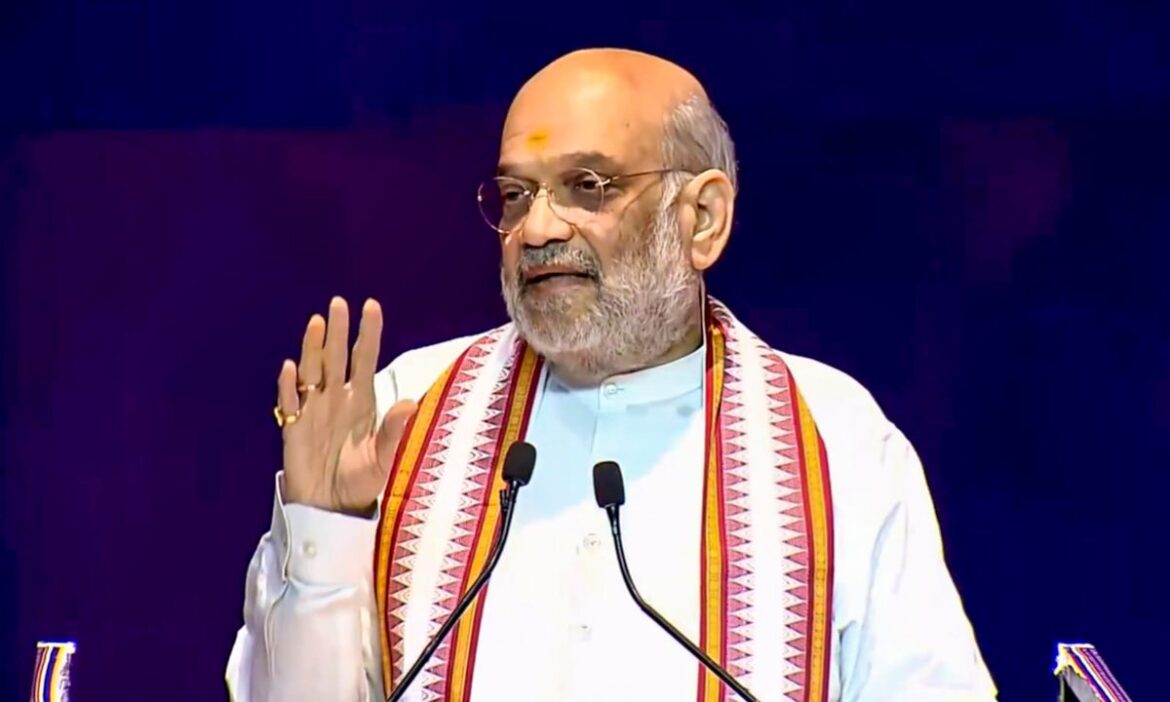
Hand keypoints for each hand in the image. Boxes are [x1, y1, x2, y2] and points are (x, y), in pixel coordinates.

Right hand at [276, 297, 416, 514]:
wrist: (331, 504)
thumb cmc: (361, 479)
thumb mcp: (384, 458)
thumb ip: (395, 431)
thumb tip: (412, 403)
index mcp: (362, 400)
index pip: (365, 359)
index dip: (368, 333)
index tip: (371, 306)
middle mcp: (337, 397)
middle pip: (337, 357)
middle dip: (339, 331)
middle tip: (339, 303)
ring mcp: (314, 409)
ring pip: (312, 371)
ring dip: (314, 348)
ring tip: (317, 323)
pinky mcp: (294, 425)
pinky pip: (290, 400)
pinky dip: (290, 385)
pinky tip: (292, 369)